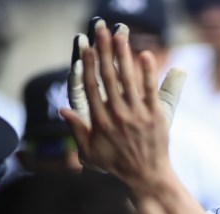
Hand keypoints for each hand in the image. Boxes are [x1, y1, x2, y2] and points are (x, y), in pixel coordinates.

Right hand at [62, 19, 184, 188]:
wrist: (147, 177)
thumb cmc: (116, 166)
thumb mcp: (90, 152)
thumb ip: (77, 129)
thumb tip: (63, 109)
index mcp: (100, 121)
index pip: (92, 87)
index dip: (88, 65)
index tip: (86, 48)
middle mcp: (118, 115)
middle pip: (109, 77)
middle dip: (104, 52)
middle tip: (102, 31)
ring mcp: (138, 115)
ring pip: (129, 80)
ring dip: (124, 56)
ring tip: (121, 35)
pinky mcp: (156, 116)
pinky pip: (151, 91)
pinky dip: (148, 73)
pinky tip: (145, 55)